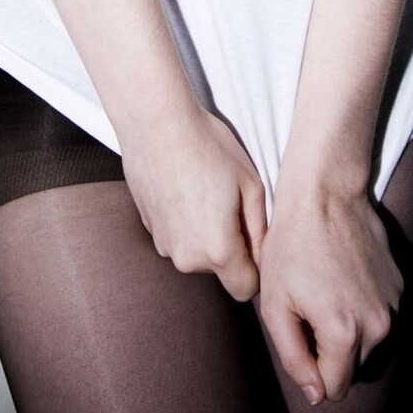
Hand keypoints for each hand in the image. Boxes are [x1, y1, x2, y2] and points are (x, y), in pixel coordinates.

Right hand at [119, 103, 266, 302]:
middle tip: (231, 201)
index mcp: (218, 251)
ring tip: (206, 189)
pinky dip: (185, 220)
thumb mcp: (251, 185)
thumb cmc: (209, 147)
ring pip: (197, 252)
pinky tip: (185, 185)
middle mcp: (187, 258)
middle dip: (231, 245)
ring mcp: (164, 244)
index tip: (255, 237)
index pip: (246, 289)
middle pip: (220, 268)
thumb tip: (264, 257)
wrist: (156, 122)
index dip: (257, 268)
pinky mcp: (148, 229)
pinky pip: (177, 235)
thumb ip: (261, 231)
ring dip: (206, 233)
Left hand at [259, 183, 403, 403]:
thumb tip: (316, 394)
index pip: (335, 388)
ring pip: (370, 344)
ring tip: (326, 293)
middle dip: (332, 352)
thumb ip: (293, 357)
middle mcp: (379, 325)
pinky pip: (380, 316)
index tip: (300, 336)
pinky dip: (363, 309)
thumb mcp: (275, 305)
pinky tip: (343, 278)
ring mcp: (394, 304)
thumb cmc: (291, 246)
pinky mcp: (400, 285)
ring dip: (350, 332)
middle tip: (310, 310)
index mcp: (345, 334)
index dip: (312, 371)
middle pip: (354, 368)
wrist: (325, 194)